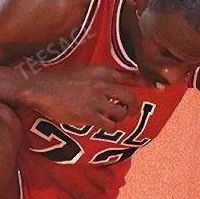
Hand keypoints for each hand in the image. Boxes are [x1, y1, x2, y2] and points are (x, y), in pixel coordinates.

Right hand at [26, 66, 147, 131]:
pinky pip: (109, 125)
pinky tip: (104, 126)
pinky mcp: (88, 114)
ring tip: (112, 119)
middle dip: (133, 107)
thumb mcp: (84, 71)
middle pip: (130, 98)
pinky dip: (110, 128)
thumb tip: (116, 83)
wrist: (40, 89)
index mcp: (101, 71)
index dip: (146, 82)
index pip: (130, 76)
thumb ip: (101, 76)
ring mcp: (96, 99)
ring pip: (121, 112)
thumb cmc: (60, 81)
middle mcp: (102, 84)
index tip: (159, 87)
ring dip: (120, 118)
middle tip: (130, 112)